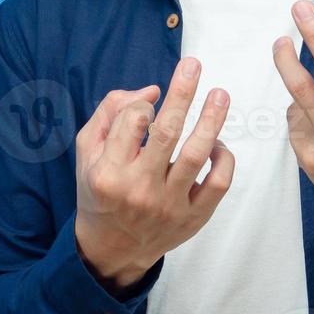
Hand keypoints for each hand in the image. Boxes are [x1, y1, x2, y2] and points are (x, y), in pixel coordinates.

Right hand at [73, 57, 234, 290]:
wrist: (112, 249)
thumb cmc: (100, 190)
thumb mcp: (88, 150)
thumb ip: (111, 112)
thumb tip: (152, 91)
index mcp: (108, 172)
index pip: (133, 121)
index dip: (143, 104)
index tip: (151, 100)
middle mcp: (138, 189)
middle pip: (167, 132)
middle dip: (183, 93)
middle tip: (194, 65)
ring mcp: (168, 206)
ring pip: (196, 155)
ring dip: (211, 119)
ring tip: (219, 94)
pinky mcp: (193, 219)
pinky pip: (218, 184)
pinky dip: (224, 159)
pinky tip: (217, 145)